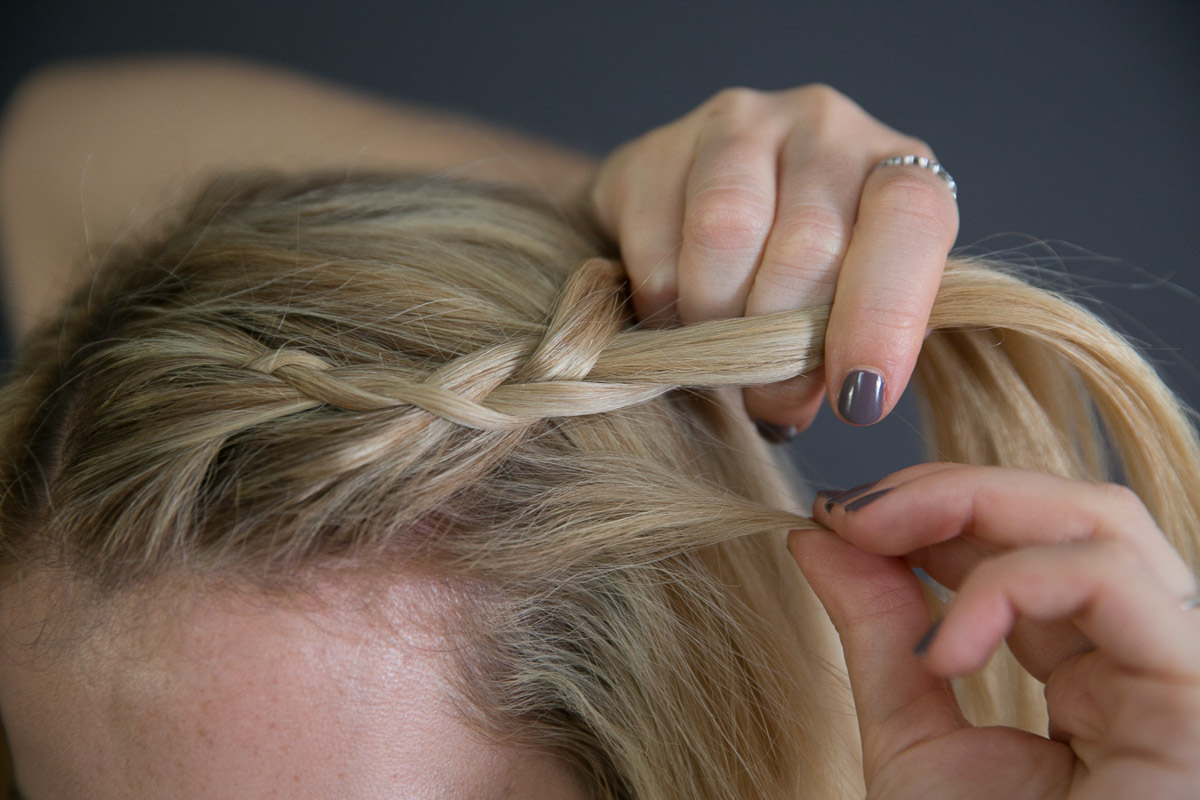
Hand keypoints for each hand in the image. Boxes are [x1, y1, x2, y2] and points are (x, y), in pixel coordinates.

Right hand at [588, 86, 958, 431]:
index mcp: (895, 166)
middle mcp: (824, 125)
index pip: (910, 218)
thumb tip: (848, 397)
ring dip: (718, 323)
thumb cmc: (796, 283)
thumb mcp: (850, 311)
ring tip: (720, 357)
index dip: (884, 314)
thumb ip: (858, 345)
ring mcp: (735, 125)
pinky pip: (656, 247)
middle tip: (772, 402)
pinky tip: (675, 317)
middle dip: (785, 347)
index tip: (859, 400)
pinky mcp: (653, 150)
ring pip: (725, 234)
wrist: (697, 228)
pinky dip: (663, 307)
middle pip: (808, 242)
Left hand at [790, 464, 1199, 798]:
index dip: (938, 509)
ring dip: (974, 507)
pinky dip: (1009, 587)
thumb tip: (820, 539)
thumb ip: (877, 634)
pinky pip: (1110, 583)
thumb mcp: (912, 740)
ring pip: (1103, 524)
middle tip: (856, 509)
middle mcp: (1147, 667)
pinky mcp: (1197, 699)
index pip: (1031, 547)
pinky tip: (945, 650)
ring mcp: (1181, 679)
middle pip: (1074, 513)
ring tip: (879, 538)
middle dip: (953, 489)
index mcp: (1092, 677)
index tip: (843, 516)